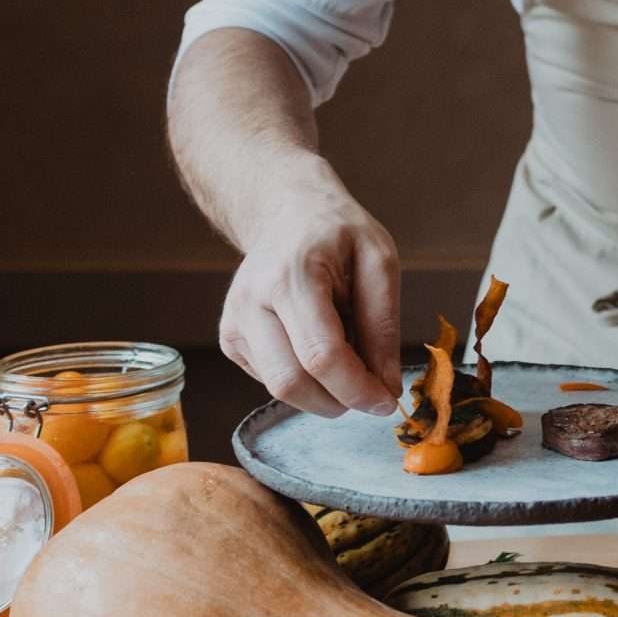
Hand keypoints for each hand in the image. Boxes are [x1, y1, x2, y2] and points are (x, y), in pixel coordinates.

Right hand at [218, 158, 401, 417]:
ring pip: (279, 388)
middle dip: (339, 400)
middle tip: (371, 390)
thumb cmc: (339, 234)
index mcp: (291, 276)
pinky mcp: (230, 340)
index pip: (321, 355)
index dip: (357, 389)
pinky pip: (272, 380)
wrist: (289, 214)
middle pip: (292, 382)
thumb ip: (384, 324)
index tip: (387, 402)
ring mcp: (234, 322)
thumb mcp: (379, 261)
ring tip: (346, 352)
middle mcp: (251, 301)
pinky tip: (317, 345)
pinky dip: (305, 379)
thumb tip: (386, 386)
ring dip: (323, 392)